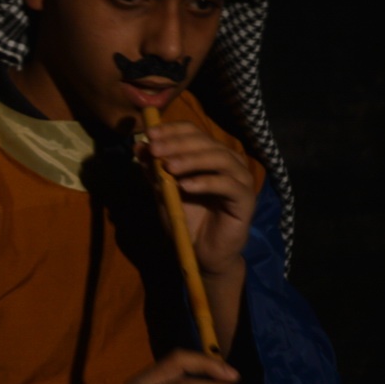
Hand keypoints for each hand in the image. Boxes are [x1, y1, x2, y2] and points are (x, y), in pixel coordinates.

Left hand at [142, 120, 255, 276]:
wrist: (202, 253)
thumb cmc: (186, 220)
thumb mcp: (164, 192)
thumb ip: (154, 170)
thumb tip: (138, 146)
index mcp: (210, 156)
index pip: (194, 132)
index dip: (172, 130)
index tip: (149, 134)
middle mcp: (229, 162)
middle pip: (206, 142)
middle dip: (177, 144)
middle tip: (155, 150)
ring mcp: (240, 179)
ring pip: (219, 159)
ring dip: (191, 160)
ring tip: (169, 167)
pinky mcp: (246, 199)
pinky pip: (227, 185)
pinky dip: (206, 182)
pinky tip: (186, 186)